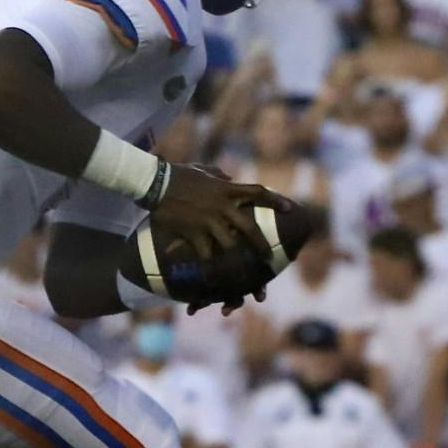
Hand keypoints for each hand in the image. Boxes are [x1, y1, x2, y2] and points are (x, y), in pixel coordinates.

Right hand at [147, 162, 285, 264]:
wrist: (157, 183)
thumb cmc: (178, 175)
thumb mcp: (203, 170)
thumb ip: (219, 175)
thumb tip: (228, 177)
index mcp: (227, 190)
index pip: (258, 193)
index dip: (276, 201)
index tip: (290, 208)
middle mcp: (222, 207)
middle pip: (249, 228)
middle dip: (261, 245)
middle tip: (268, 259)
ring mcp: (209, 221)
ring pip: (230, 245)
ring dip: (234, 260)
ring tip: (240, 275)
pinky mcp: (194, 232)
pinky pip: (205, 253)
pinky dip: (208, 266)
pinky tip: (210, 277)